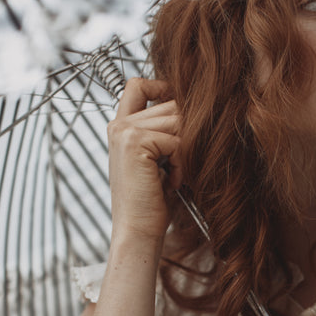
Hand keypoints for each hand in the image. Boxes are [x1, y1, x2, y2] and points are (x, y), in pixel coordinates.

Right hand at [107, 77, 182, 246]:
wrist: (138, 230)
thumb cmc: (152, 200)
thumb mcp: (158, 160)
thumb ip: (166, 131)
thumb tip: (196, 107)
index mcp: (121, 126)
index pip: (139, 85)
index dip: (162, 87)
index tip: (179, 111)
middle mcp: (119, 124)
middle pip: (170, 104)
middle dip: (186, 134)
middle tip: (179, 166)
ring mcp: (124, 131)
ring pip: (178, 122)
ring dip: (186, 151)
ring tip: (174, 175)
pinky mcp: (135, 142)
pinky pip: (177, 141)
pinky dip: (182, 164)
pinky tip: (170, 182)